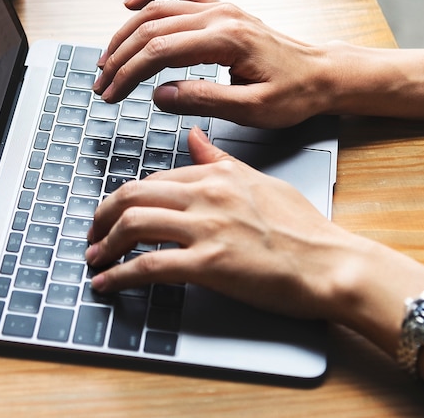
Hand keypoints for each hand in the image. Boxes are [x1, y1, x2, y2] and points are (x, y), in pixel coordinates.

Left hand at [87, 127, 363, 320]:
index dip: (126, 198)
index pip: (155, 180)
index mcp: (217, 175)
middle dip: (103, 216)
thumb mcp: (260, 182)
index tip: (115, 214)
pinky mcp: (209, 264)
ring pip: (134, 225)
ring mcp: (207, 228)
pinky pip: (149, 267)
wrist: (329, 263)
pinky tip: (106, 284)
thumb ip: (221, 161)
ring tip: (95, 259)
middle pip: (133, 195)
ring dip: (105, 244)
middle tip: (94, 234)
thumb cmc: (302, 228)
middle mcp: (207, 195)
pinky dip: (119, 276)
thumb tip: (195, 139)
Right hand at [93, 0, 331, 127]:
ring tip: (107, 58)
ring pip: (159, 10)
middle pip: (151, 27)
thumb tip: (160, 95)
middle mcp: (220, 16)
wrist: (321, 74)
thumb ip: (205, 100)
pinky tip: (132, 2)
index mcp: (226, 40)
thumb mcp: (253, 109)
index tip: (111, 94)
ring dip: (126, 33)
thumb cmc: (293, 93)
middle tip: (102, 84)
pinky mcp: (222, 11)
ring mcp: (221, 8)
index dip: (129, 73)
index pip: (160, 51)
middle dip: (120, 57)